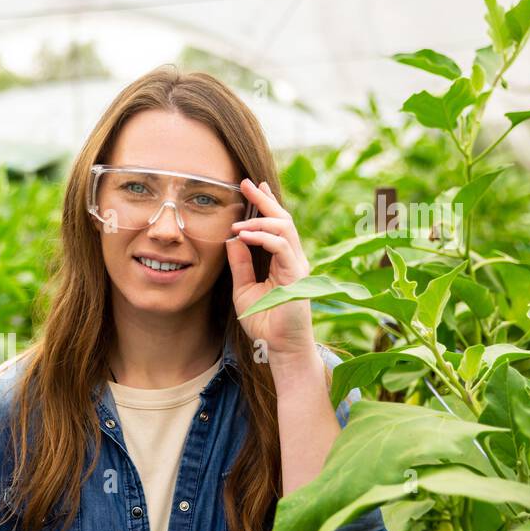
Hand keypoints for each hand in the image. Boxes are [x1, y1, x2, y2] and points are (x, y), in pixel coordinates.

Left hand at [226, 179, 315, 363]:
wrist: (279, 347)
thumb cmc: (264, 322)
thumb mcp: (244, 289)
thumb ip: (240, 264)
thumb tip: (231, 240)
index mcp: (283, 259)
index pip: (275, 225)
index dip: (264, 204)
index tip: (250, 187)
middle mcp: (293, 258)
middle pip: (282, 219)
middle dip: (264, 199)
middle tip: (246, 183)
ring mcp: (297, 265)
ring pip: (284, 229)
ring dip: (260, 218)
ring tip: (239, 215)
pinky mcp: (297, 275)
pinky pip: (281, 247)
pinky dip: (263, 237)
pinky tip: (245, 234)